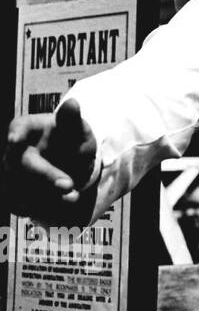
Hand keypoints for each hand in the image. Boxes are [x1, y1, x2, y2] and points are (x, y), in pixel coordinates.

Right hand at [4, 99, 98, 223]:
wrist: (70, 163)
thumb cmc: (72, 139)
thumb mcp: (77, 128)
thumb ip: (72, 120)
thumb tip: (73, 104)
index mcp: (26, 128)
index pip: (19, 128)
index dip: (17, 135)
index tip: (15, 139)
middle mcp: (13, 152)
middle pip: (23, 164)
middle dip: (46, 176)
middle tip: (70, 185)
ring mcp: (10, 173)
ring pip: (22, 187)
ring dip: (48, 196)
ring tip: (74, 198)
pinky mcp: (13, 193)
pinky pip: (23, 203)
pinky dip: (44, 207)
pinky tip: (61, 205)